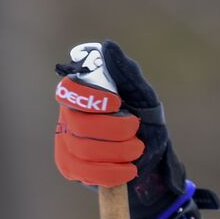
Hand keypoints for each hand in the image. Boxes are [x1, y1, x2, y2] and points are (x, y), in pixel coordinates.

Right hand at [53, 40, 189, 218]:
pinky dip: (111, 172)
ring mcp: (65, 142)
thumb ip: (127, 73)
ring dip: (118, 152)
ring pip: (83, 150)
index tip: (118, 103)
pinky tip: (128, 169)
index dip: (91, 98)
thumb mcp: (144, 96)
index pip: (70, 91)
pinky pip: (84, 172)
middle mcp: (68, 115)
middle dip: (115, 131)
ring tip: (136, 150)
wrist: (153, 160)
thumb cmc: (146, 123)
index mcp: (81, 94)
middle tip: (136, 132)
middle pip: (79, 125)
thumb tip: (108, 46)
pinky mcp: (70, 167)